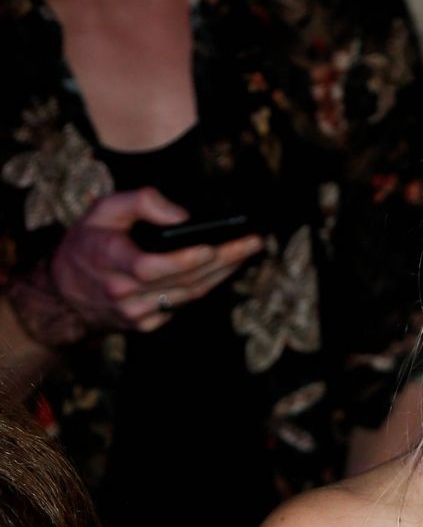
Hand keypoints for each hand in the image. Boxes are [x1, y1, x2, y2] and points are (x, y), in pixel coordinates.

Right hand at [48, 188, 260, 336]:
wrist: (65, 291)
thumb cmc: (89, 242)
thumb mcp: (103, 208)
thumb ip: (140, 202)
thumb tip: (182, 215)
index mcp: (108, 259)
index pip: (149, 267)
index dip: (183, 260)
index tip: (212, 247)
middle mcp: (122, 292)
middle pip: (182, 280)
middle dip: (222, 261)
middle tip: (252, 242)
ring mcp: (135, 313)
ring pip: (189, 296)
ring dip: (223, 274)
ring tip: (247, 252)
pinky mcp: (146, 325)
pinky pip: (184, 305)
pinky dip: (207, 287)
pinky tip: (226, 270)